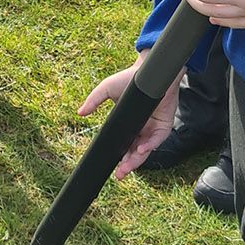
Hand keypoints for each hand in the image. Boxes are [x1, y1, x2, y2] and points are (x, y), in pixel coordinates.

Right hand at [79, 53, 178, 176]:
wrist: (148, 70)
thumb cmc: (129, 79)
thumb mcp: (106, 90)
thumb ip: (93, 101)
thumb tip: (80, 113)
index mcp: (129, 125)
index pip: (124, 146)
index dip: (119, 158)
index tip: (112, 168)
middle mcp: (141, 129)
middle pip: (135, 153)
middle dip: (128, 165)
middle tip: (119, 174)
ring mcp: (153, 128)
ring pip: (146, 150)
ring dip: (137, 160)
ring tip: (127, 167)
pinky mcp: (164, 124)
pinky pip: (157, 139)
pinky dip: (150, 145)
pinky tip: (141, 149)